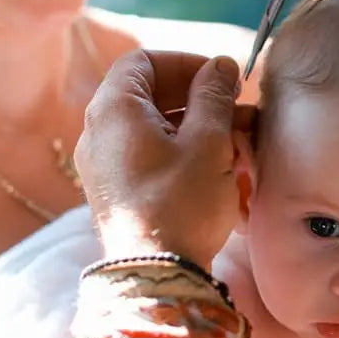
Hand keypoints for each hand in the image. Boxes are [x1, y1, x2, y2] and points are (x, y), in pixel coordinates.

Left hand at [74, 50, 254, 266]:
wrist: (156, 275)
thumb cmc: (181, 202)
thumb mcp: (207, 142)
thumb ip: (213, 96)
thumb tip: (219, 67)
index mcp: (113, 109)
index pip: (144, 62)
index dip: (187, 64)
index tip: (223, 82)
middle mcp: (98, 132)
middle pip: (152, 97)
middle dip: (202, 103)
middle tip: (239, 117)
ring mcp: (103, 165)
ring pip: (156, 131)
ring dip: (200, 133)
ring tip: (240, 152)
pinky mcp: (115, 192)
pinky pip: (151, 159)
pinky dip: (184, 158)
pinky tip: (220, 176)